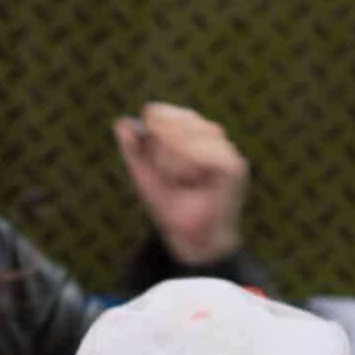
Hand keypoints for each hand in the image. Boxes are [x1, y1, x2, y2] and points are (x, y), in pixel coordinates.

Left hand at [118, 104, 248, 267]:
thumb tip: (121, 122)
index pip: (179, 114)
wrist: (189, 239)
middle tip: (168, 173)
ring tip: (179, 181)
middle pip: (185, 120)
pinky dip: (189, 166)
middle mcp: (213, 141)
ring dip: (173, 160)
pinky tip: (191, 180)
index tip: (147, 124)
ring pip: (190, 137)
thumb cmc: (171, 207)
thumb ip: (134, 151)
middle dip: (164, 146)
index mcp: (195, 138)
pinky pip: (204, 153)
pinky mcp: (234, 166)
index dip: (162, 116)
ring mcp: (225, 151)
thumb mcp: (145, 177)